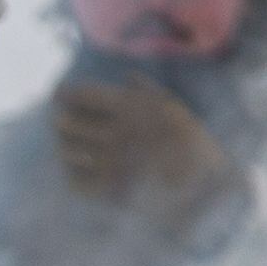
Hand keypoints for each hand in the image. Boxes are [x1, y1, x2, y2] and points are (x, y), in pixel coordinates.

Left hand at [51, 78, 244, 237]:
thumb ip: (147, 91)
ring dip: (67, 149)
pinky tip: (84, 172)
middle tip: (65, 125)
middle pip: (64, 122)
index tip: (60, 96)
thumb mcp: (175, 109)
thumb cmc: (192, 145)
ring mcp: (110, 162)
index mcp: (131, 108)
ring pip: (65, 151)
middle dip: (63, 123)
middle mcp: (117, 132)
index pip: (79, 95)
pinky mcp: (109, 190)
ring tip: (73, 148)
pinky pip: (73, 180)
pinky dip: (74, 175)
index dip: (64, 94)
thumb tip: (128, 76)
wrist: (205, 187)